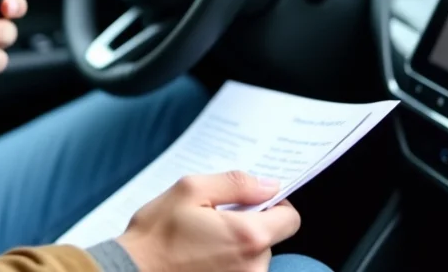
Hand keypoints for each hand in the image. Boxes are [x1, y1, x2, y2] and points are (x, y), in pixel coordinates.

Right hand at [114, 172, 301, 271]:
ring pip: (253, 256)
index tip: (250, 200)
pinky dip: (226, 262)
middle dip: (247, 224)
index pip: (290, 218)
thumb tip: (269, 184)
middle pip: (269, 237)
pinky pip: (240, 271)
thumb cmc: (157, 233)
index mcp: (248, 237)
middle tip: (212, 219)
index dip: (274, 204)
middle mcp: (254, 267)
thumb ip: (235, 184)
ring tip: (201, 241)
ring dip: (235, 245)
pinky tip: (199, 257)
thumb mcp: (190, 190)